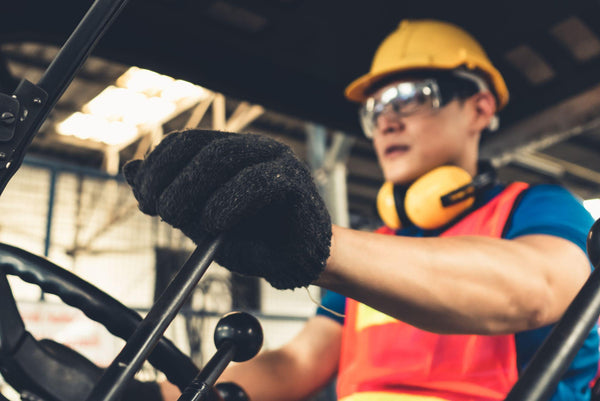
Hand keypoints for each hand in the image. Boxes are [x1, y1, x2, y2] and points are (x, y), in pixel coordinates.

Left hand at [123, 129, 330, 288]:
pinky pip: (257, 180)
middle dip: (167, 178)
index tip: (143, 199)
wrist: (295, 263)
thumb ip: (171, 197)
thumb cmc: (252, 241)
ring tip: (177, 217)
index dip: (156, 167)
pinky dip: (228, 201)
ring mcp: (275, 159)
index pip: (184, 143)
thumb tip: (131, 171)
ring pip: (222, 157)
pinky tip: (214, 222)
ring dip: (189, 187)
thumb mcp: (200, 221)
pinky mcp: (295, 180)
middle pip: (198, 146)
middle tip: (158, 210)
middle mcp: (251, 147)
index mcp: (229, 152)